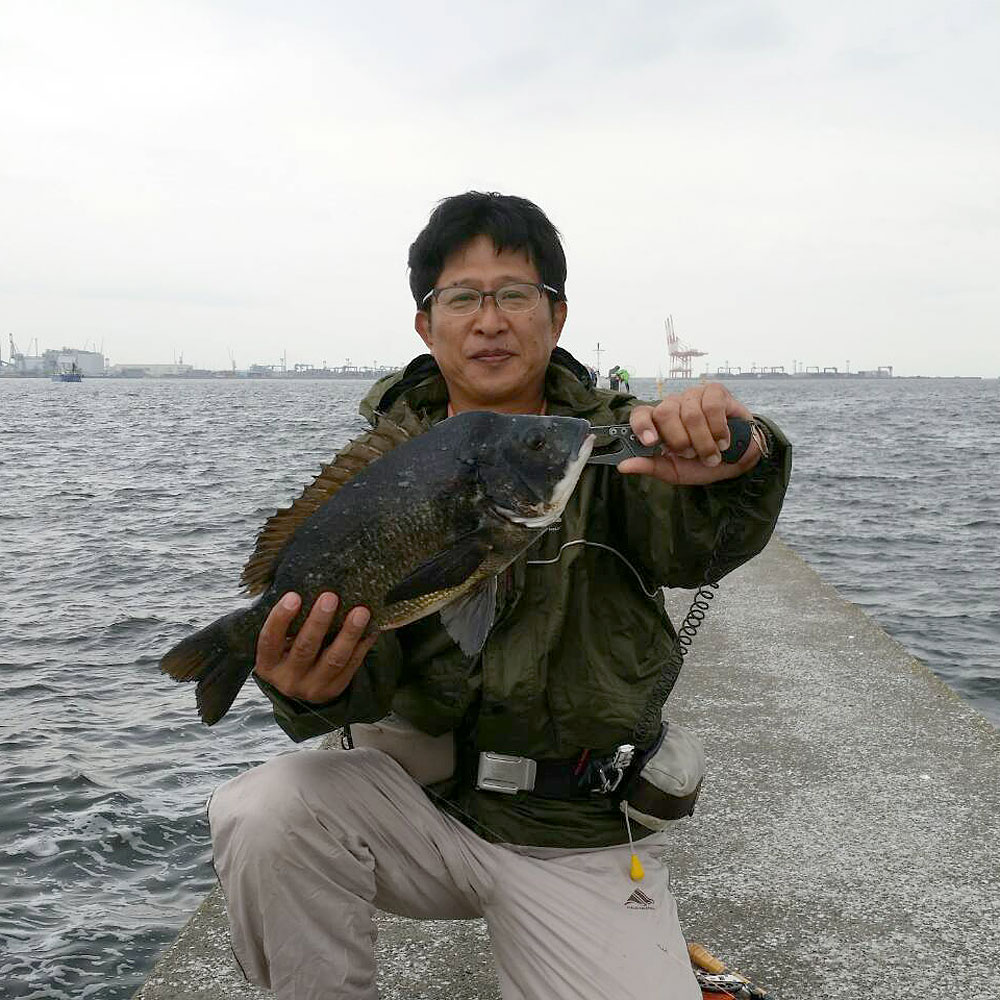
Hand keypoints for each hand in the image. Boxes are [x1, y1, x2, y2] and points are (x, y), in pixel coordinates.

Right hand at [253, 591, 376, 704]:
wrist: (301, 688)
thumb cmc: (288, 654)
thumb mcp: (279, 644)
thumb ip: (288, 624)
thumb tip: (307, 585)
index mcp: (268, 664)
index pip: (270, 640)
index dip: (280, 618)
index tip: (293, 596)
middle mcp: (288, 678)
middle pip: (304, 648)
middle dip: (318, 622)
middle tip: (330, 597)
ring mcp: (312, 687)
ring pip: (334, 659)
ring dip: (349, 633)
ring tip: (360, 612)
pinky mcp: (335, 689)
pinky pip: (352, 665)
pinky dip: (362, 645)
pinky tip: (371, 628)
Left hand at [618, 382, 759, 484]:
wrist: (738, 459)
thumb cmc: (703, 464)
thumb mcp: (674, 471)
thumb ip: (650, 466)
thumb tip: (623, 466)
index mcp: (658, 423)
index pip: (640, 414)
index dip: (642, 426)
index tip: (651, 442)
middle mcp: (673, 405)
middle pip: (665, 413)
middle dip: (680, 440)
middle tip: (691, 455)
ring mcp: (693, 396)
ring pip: (690, 414)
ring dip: (703, 441)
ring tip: (711, 453)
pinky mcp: (716, 392)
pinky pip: (712, 406)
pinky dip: (719, 429)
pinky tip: (723, 440)